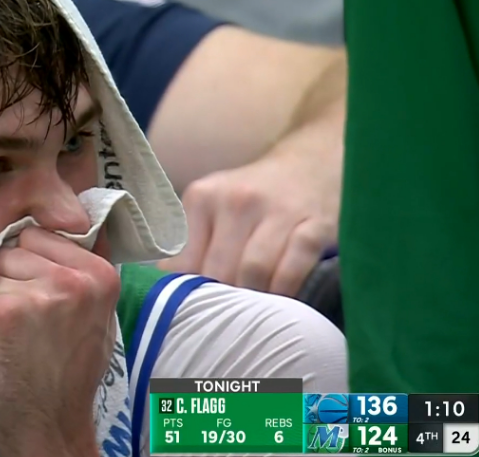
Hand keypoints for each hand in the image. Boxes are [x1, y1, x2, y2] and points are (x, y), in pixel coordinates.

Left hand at [0, 227, 118, 456]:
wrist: (51, 430)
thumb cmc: (65, 376)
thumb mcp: (92, 315)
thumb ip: (76, 269)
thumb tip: (61, 218)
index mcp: (98, 273)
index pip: (35, 236)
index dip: (22, 271)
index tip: (33, 309)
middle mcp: (74, 279)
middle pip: (5, 255)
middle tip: (16, 334)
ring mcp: (38, 295)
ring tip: (2, 347)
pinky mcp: (2, 315)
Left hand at [159, 149, 338, 296]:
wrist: (311, 163)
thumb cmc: (252, 196)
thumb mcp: (213, 205)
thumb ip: (190, 242)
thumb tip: (165, 282)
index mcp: (203, 197)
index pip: (187, 261)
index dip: (192, 290)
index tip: (200, 305)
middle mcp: (238, 200)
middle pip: (219, 270)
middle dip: (223, 299)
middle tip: (228, 315)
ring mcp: (278, 211)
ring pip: (253, 272)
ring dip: (253, 299)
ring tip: (254, 310)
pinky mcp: (314, 225)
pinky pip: (292, 270)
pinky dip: (284, 291)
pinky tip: (281, 299)